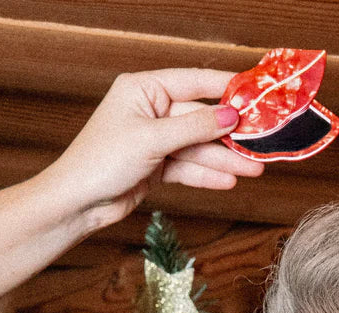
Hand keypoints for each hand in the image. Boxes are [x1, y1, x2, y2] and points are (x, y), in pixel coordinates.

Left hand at [37, 68, 264, 230]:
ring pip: (197, 148)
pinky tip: (228, 181)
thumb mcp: (152, 139)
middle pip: (199, 120)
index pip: (192, 82)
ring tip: (253, 170)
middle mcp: (150, 111)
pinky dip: (207, 175)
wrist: (79, 202)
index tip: (254, 94)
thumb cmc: (101, 161)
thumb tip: (230, 115)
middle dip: (229, 137)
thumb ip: (194, 127)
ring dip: (224, 160)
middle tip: (260, 145)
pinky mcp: (156, 166)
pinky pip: (188, 167)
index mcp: (143, 89)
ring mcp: (154, 140)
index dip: (224, 89)